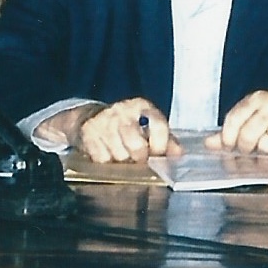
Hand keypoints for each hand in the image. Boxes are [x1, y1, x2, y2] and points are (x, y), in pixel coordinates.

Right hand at [42, 99, 179, 163]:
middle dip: (139, 158)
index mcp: (142, 106)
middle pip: (137, 146)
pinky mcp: (89, 131)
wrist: (89, 116)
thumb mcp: (147, 126)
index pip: (158, 125)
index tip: (158, 155)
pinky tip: (106, 153)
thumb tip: (179, 155)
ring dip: (122, 162)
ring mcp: (105, 120)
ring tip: (121, 155)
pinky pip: (102, 158)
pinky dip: (106, 162)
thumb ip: (166, 140)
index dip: (161, 145)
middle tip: (138, 160)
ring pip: (119, 155)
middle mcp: (123, 110)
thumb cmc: (126, 125)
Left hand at [207, 90, 267, 156]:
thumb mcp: (255, 117)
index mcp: (257, 98)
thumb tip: (208, 143)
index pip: (233, 120)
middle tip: (254, 150)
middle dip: (247, 149)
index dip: (228, 138)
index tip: (229, 147)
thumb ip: (232, 129)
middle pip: (247, 137)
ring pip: (266, 147)